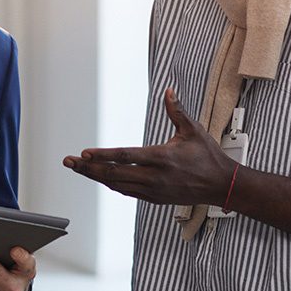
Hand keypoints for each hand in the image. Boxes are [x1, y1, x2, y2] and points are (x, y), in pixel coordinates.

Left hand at [63, 88, 234, 206]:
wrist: (221, 185)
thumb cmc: (208, 157)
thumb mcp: (194, 130)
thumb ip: (177, 111)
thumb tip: (169, 91)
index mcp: (162, 158)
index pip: (125, 157)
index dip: (102, 155)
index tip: (83, 153)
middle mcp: (155, 177)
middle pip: (113, 173)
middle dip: (88, 168)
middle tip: (69, 162)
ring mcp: (153, 190)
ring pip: (116, 185)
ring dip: (95, 176)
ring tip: (78, 169)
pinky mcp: (154, 198)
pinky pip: (126, 192)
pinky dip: (110, 184)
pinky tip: (99, 177)